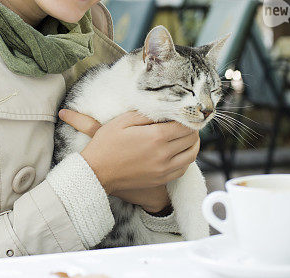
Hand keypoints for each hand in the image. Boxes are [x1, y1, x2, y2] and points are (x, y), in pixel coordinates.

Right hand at [58, 108, 198, 194]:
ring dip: (193, 144)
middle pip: (191, 139)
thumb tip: (165, 109)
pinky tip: (180, 152)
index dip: (188, 117)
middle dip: (192, 129)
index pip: (185, 125)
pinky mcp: (161, 179)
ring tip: (187, 136)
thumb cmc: (106, 144)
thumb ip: (146, 114)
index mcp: (156, 136)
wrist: (97, 172)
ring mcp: (164, 169)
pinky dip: (186, 159)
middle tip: (186, 122)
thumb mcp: (123, 120)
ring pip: (191, 155)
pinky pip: (183, 169)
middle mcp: (164, 154)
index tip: (185, 113)